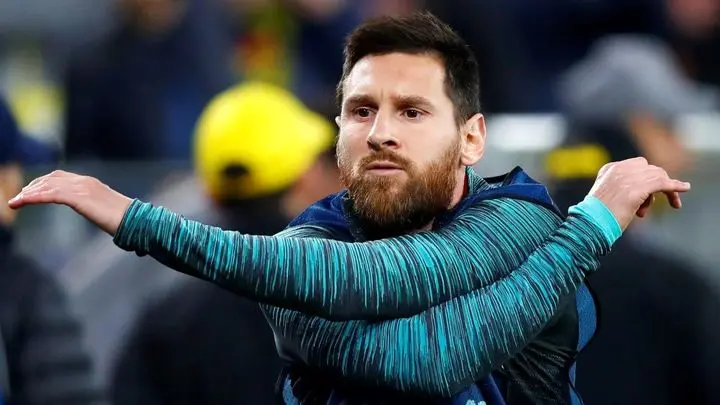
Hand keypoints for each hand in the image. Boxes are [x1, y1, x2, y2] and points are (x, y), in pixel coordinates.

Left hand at [7, 170, 132, 235]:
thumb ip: (96, 207)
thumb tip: (98, 214)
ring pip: (48, 186)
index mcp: (90, 183)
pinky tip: (23, 202)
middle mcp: (84, 181)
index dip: (42, 183)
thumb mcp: (105, 210)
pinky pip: (51, 194)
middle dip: (31, 187)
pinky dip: (34, 197)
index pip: (59, 177)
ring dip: (28, 193)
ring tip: (15, 202)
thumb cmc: (125, 220)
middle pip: (50, 179)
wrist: (136, 221)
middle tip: (18, 198)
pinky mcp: (80, 198)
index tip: (29, 192)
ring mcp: (82, 188)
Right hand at [589, 157, 690, 230]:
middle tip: (650, 205)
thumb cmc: (595, 217)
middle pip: (649, 169)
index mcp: (608, 169)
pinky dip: (675, 186)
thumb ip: (619, 190)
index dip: (645, 179)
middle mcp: (619, 169)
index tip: (645, 197)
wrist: (590, 224)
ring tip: (670, 204)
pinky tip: (685, 189)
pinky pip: (663, 183)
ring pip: (657, 176)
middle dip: (655, 184)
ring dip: (666, 190)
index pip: (636, 166)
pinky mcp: (638, 188)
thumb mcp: (606, 197)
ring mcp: (628, 177)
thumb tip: (638, 199)